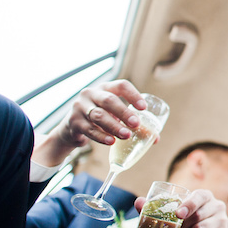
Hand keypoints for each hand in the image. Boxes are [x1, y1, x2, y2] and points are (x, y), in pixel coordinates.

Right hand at [33, 79, 147, 166]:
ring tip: (126, 135)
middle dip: (124, 112)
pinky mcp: (73, 122)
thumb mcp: (114, 115)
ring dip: (114, 126)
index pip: (121, 85)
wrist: (72, 126)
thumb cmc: (101, 117)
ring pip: (98, 115)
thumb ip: (132, 123)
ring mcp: (80, 107)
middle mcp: (91, 94)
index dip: (133, 95)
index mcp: (106, 88)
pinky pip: (89, 129)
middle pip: (109, 100)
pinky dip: (101, 136)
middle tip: (136, 124)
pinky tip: (111, 141)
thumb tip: (155, 138)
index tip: (144, 108)